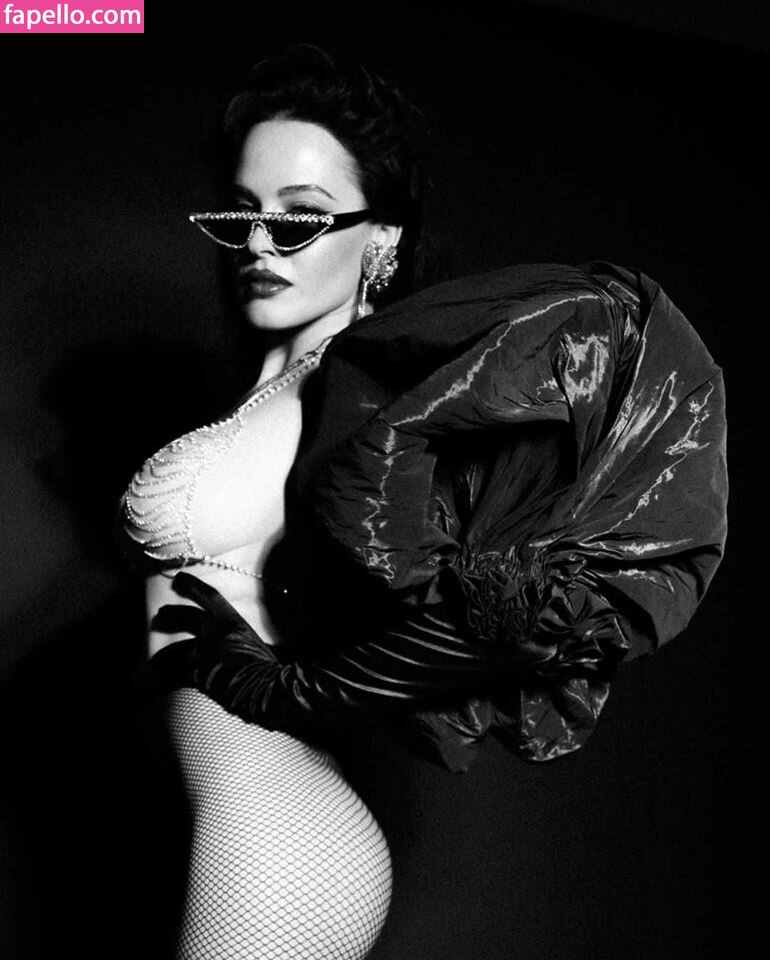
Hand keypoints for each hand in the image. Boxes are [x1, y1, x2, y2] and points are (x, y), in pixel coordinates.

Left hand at [149, 571, 282, 719]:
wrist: (266, 689)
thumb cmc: (269, 669)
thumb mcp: (261, 645)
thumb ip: (247, 641)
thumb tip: (251, 645)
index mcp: (234, 622)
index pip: (210, 597)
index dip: (193, 586)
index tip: (180, 579)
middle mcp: (216, 632)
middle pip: (187, 617)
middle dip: (171, 614)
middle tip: (160, 614)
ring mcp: (204, 651)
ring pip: (176, 649)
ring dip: (163, 654)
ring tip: (153, 660)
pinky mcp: (196, 672)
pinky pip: (174, 674)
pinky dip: (163, 680)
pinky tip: (152, 685)